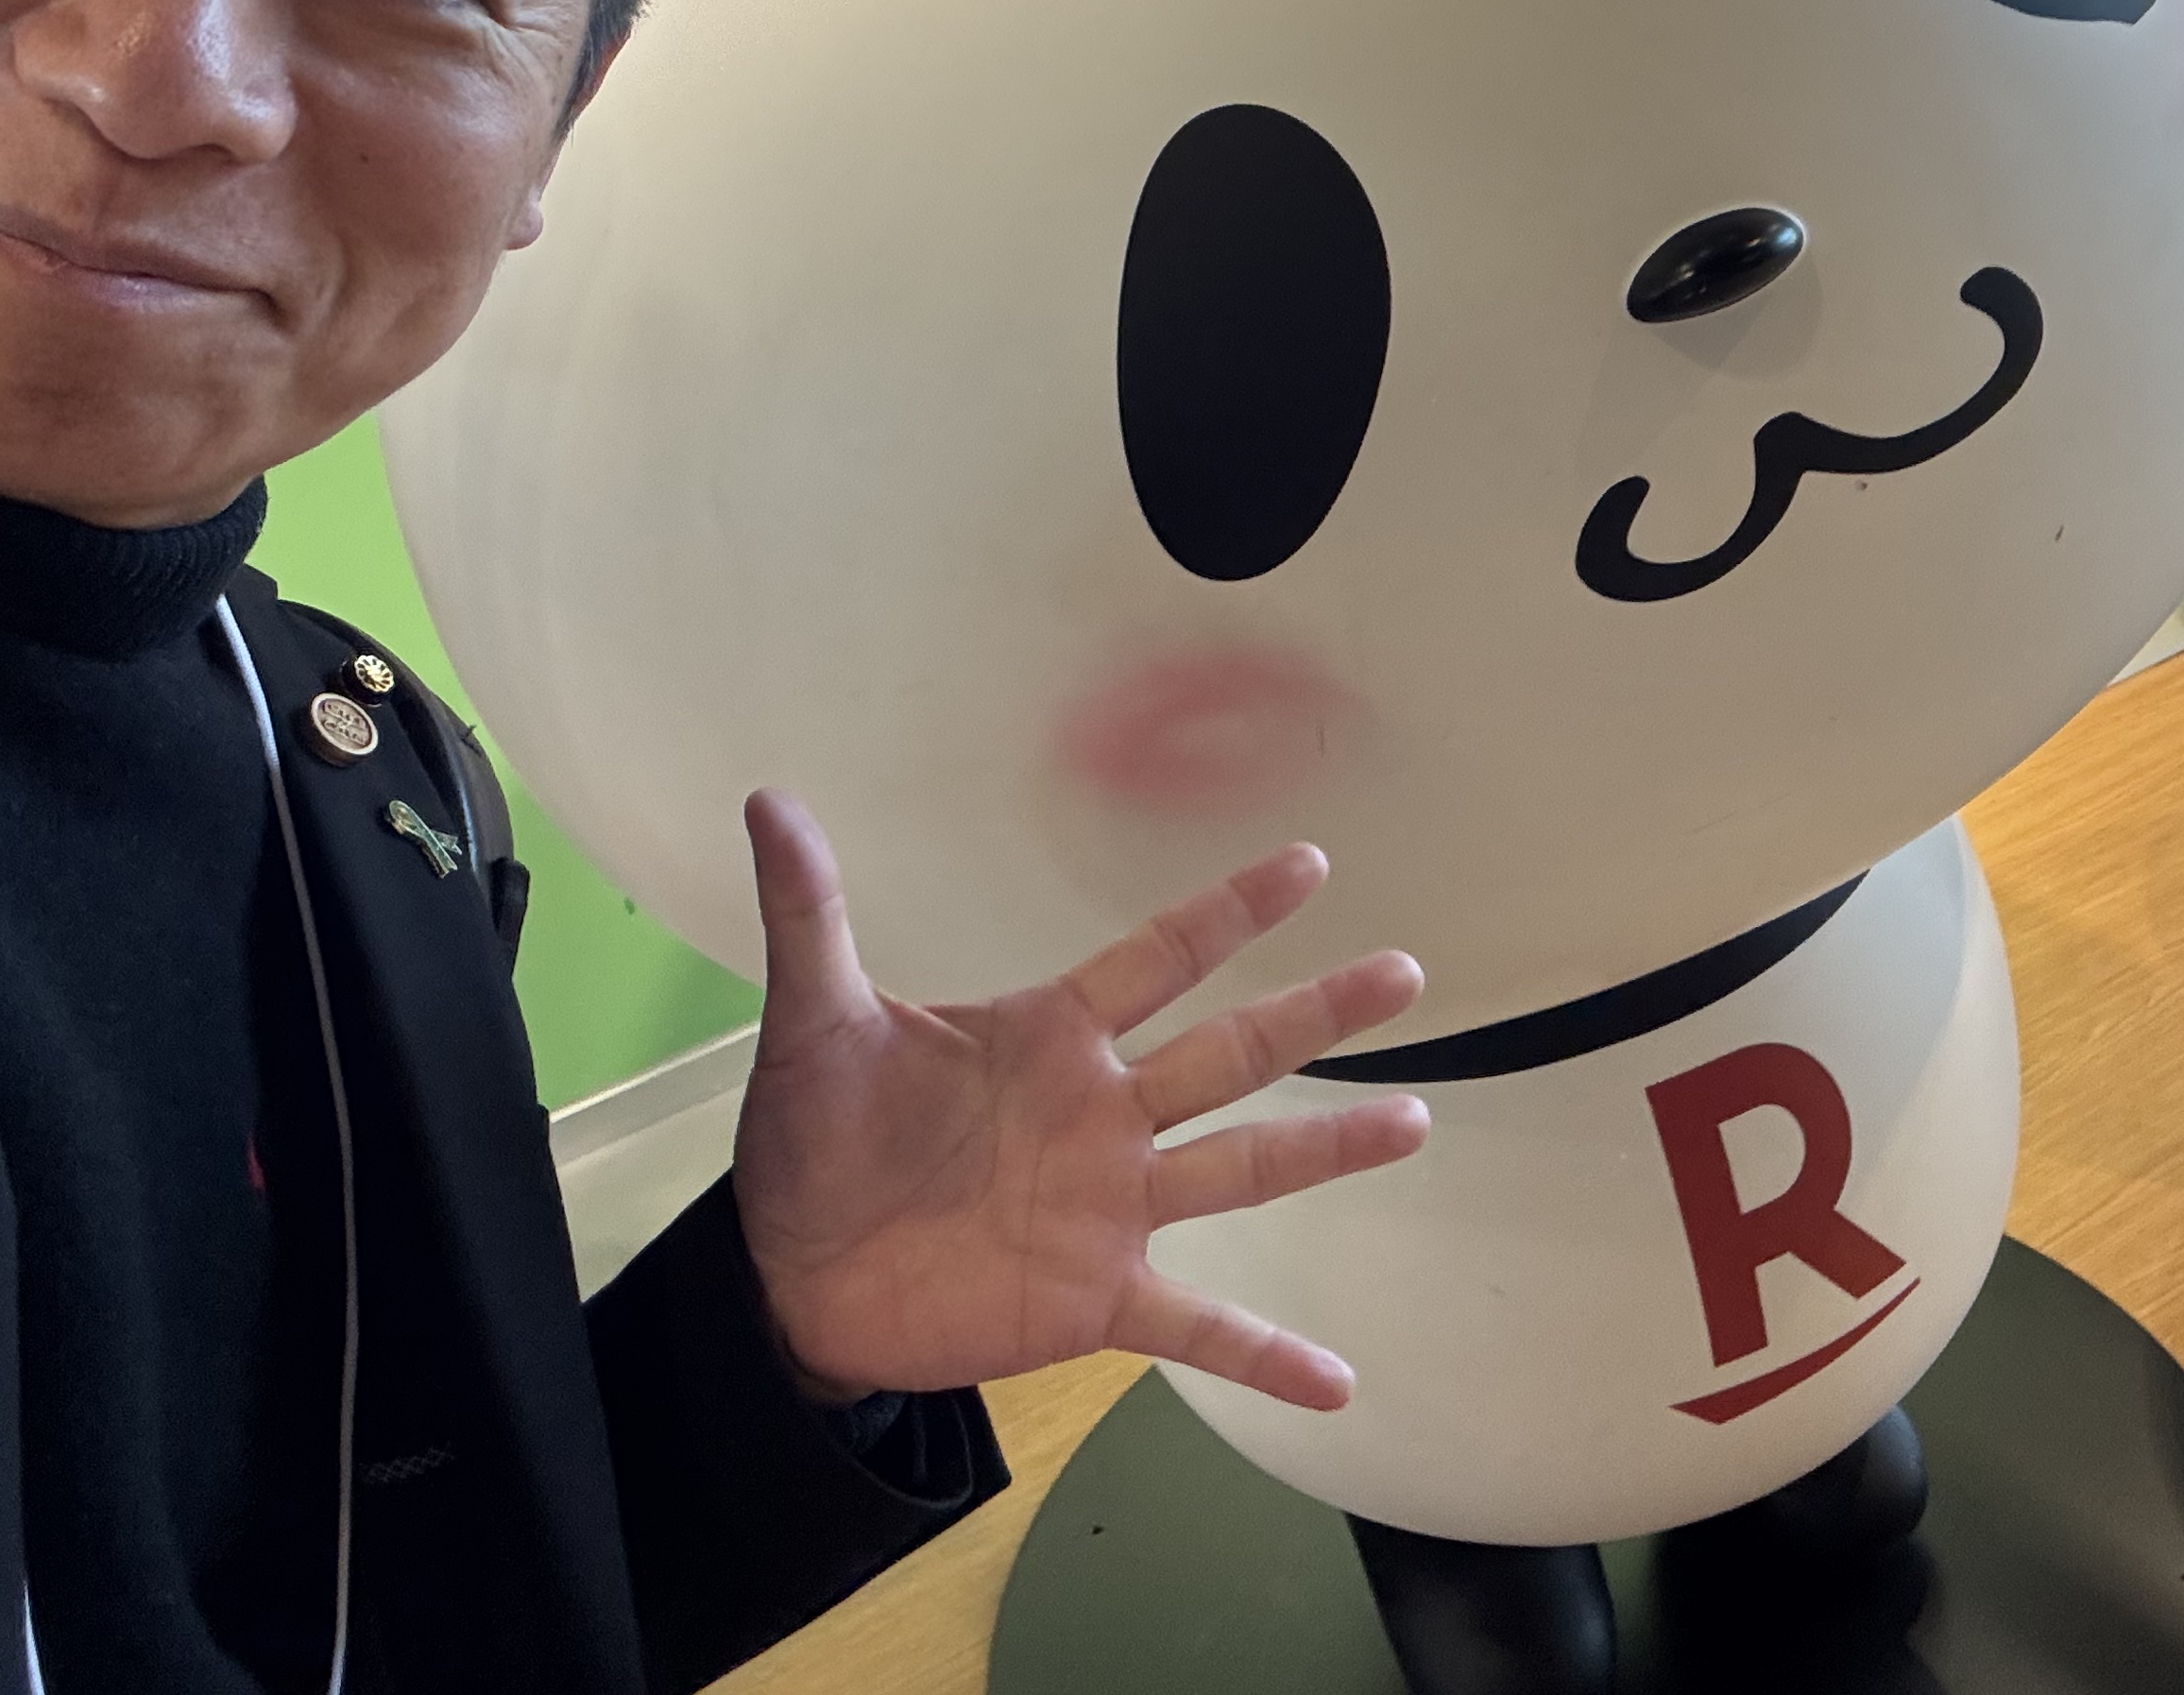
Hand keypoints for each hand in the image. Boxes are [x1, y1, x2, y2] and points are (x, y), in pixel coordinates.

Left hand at [727, 791, 1428, 1411]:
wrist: (789, 1276)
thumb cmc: (814, 1137)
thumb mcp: (815, 1020)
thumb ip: (810, 913)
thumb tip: (769, 800)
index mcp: (1052, 1036)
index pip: (1160, 957)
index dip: (1232, 911)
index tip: (1310, 864)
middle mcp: (1103, 1113)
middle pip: (1231, 1051)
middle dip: (1317, 1013)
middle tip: (1405, 973)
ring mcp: (1110, 1207)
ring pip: (1242, 1168)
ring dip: (1326, 1150)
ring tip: (1415, 1124)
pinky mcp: (1095, 1298)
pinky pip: (1197, 1328)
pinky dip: (1265, 1356)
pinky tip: (1336, 1384)